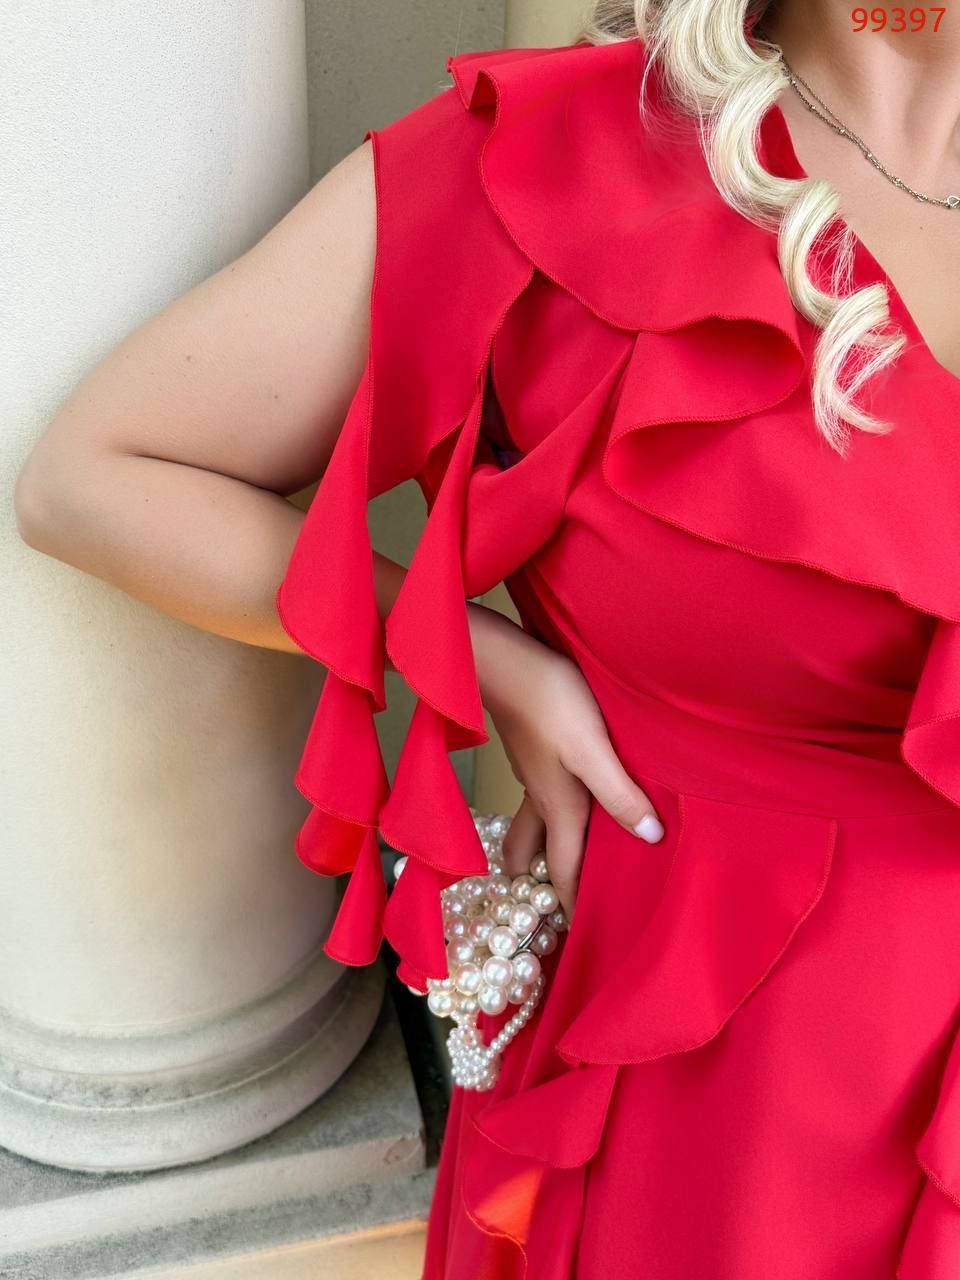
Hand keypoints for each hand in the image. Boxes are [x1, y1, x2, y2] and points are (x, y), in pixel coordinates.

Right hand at [467, 602, 663, 921]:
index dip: (574, 902)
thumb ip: (621, 795)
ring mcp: (532, 771)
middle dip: (546, 879)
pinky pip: (539, 793)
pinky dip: (551, 809)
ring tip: (561, 854)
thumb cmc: (550, 701)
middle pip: (535, 852)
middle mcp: (541, 795)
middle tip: (563, 900)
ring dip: (542, 845)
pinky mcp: (531, 747)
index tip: (585, 935)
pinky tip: (570, 793)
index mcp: (559, 806)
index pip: (563, 868)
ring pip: (533, 822)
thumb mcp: (594, 750)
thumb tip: (651, 839)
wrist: (502, 660)